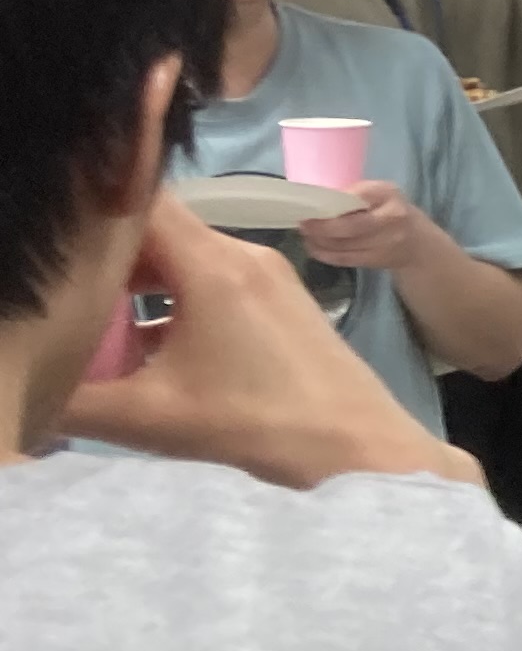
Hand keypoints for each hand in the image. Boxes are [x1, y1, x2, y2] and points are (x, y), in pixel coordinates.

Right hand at [58, 194, 480, 487]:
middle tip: (63, 297)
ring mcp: (268, 277)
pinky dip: (175, 303)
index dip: (90, 215)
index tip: (57, 246)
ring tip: (92, 325)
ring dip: (138, 287)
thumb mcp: (151, 417)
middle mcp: (243, 255)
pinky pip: (213, 283)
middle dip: (104, 259)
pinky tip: (147, 350)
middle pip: (158, 231)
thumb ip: (74, 404)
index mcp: (213, 264)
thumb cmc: (260, 424)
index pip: (139, 203)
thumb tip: (31, 403)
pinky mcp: (282, 303)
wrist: (361, 447)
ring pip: (184, 260)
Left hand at [298, 181, 434, 271]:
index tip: (310, 204)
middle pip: (351, 226)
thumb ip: (355, 193)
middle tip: (303, 224)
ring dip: (319, 242)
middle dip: (322, 227)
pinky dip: (325, 254)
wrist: (418, 244)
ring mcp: (387, 243)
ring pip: (344, 245)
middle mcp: (391, 218)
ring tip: (306, 235)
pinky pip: (345, 259)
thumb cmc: (391, 211)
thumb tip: (316, 198)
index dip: (333, 202)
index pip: (358, 196)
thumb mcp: (380, 194)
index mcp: (388, 194)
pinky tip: (314, 248)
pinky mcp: (377, 260)